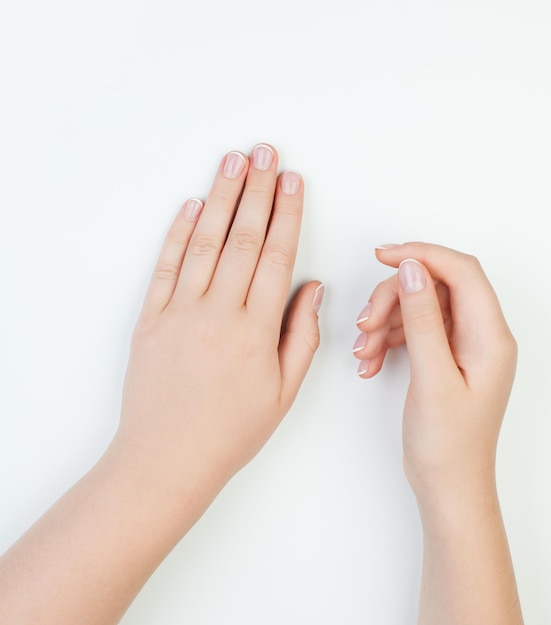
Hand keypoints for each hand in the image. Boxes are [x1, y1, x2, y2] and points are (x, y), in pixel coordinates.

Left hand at [115, 144, 322, 500]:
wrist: (166, 459)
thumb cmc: (230, 431)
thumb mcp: (283, 392)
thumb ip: (301, 335)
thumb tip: (312, 289)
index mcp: (255, 330)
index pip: (277, 256)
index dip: (287, 213)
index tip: (293, 181)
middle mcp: (218, 313)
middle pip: (243, 238)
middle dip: (257, 190)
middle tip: (265, 152)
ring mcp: (180, 312)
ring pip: (205, 242)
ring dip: (221, 197)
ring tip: (233, 162)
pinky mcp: (150, 319)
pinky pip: (166, 266)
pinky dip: (178, 232)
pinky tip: (191, 205)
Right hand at [354, 243, 516, 496]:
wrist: (447, 486)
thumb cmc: (448, 444)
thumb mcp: (432, 378)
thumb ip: (423, 319)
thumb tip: (413, 269)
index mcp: (491, 337)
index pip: (461, 271)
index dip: (422, 255)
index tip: (383, 255)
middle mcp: (481, 335)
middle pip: (435, 287)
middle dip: (394, 298)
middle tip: (365, 322)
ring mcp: (462, 346)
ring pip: (419, 307)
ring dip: (385, 321)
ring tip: (364, 352)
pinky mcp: (443, 357)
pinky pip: (413, 330)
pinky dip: (387, 339)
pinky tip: (370, 361)